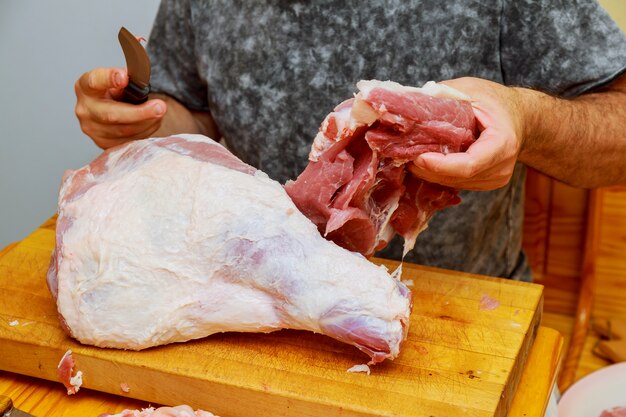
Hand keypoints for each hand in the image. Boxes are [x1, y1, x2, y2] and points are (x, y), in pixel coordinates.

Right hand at [74, 67, 165, 148]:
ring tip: (160, 112)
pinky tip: (152, 122)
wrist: (112, 108)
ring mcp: (92, 130)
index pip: (94, 81)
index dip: (109, 79)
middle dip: (140, 112)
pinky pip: (129, 141)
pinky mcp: (104, 144)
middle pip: (111, 115)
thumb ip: (128, 80)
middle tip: (160, 107)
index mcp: (86, 87)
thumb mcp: (120, 81)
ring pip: (124, 131)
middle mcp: (85, 110)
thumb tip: (140, 84)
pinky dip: (145, 131)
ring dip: (147, 122)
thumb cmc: (117, 92)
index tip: (124, 78)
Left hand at [409, 77, 524, 190]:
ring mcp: (495, 179)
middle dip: (428, 170)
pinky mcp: (485, 183)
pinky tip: (424, 162)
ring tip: (409, 158)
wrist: (521, 118)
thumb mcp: (472, 89)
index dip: (441, 165)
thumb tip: (415, 99)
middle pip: (458, 177)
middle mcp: (501, 167)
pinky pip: (457, 183)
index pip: (469, 164)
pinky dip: (439, 175)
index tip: (418, 157)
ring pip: (455, 183)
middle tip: (403, 156)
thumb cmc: (497, 101)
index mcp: (502, 143)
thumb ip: (445, 94)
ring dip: (430, 174)